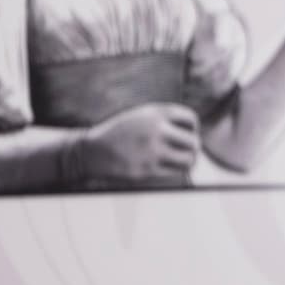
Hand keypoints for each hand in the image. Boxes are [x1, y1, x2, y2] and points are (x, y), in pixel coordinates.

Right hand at [79, 103, 199, 179]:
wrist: (91, 151)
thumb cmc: (120, 133)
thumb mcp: (140, 116)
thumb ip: (164, 119)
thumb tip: (193, 130)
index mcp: (155, 113)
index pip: (190, 119)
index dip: (193, 128)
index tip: (187, 133)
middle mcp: (155, 130)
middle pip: (193, 141)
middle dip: (194, 147)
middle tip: (190, 150)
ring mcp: (151, 151)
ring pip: (188, 159)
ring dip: (190, 160)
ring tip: (186, 161)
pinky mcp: (147, 170)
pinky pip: (174, 172)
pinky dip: (176, 170)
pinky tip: (171, 167)